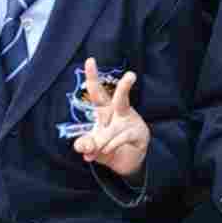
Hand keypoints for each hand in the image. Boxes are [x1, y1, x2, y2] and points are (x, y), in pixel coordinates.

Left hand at [69, 63, 150, 177]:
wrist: (127, 162)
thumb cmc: (108, 148)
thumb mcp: (92, 147)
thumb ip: (86, 145)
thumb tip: (83, 146)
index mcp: (106, 110)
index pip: (97, 92)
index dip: (93, 77)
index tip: (90, 60)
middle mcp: (119, 113)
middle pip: (121, 97)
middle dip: (125, 86)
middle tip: (132, 75)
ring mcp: (130, 123)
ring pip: (120, 126)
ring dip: (105, 137)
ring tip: (97, 148)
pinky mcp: (139, 135)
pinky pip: (122, 137)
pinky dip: (111, 145)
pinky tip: (106, 150)